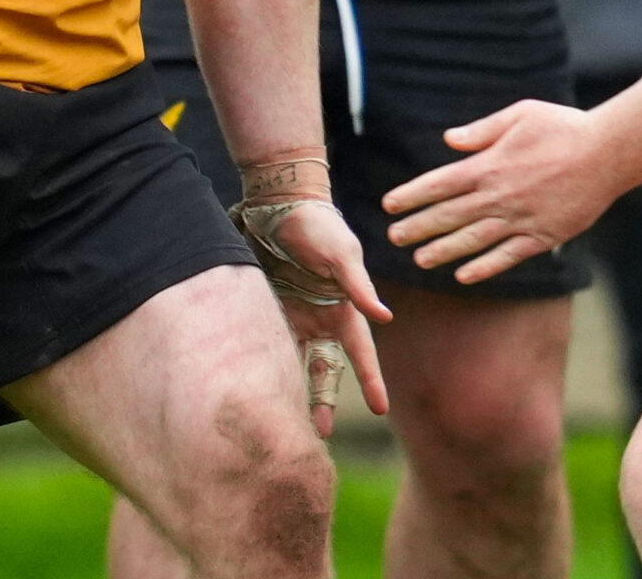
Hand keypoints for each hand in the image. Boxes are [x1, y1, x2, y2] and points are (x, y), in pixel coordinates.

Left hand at [245, 200, 391, 436]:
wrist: (277, 206)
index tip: (382, 409)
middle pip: (326, 369)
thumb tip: (385, 317)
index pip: (362, 352)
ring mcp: (294, 319)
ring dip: (293, 395)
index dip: (372, 380)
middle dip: (324, 401)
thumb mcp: (341, 253)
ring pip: (295, 366)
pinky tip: (256, 394)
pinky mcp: (267, 314)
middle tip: (319, 435)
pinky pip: (267, 349)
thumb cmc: (317, 225)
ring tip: (287, 426)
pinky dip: (265, 371)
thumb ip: (359, 287)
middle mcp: (321, 320)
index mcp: (345, 309)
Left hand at [383, 101, 612, 285]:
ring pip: (473, 240)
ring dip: (443, 251)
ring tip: (419, 261)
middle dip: (418, 227)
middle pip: (449, 215)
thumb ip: (482, 131)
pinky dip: (484, 267)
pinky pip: (507, 256)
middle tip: (392, 238)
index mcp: (489, 165)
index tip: (389, 204)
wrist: (608, 152)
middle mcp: (499, 195)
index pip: (440, 183)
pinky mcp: (543, 235)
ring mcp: (521, 218)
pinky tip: (464, 276)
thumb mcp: (520, 115)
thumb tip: (450, 141)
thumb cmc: (564, 127)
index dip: (412, 195)